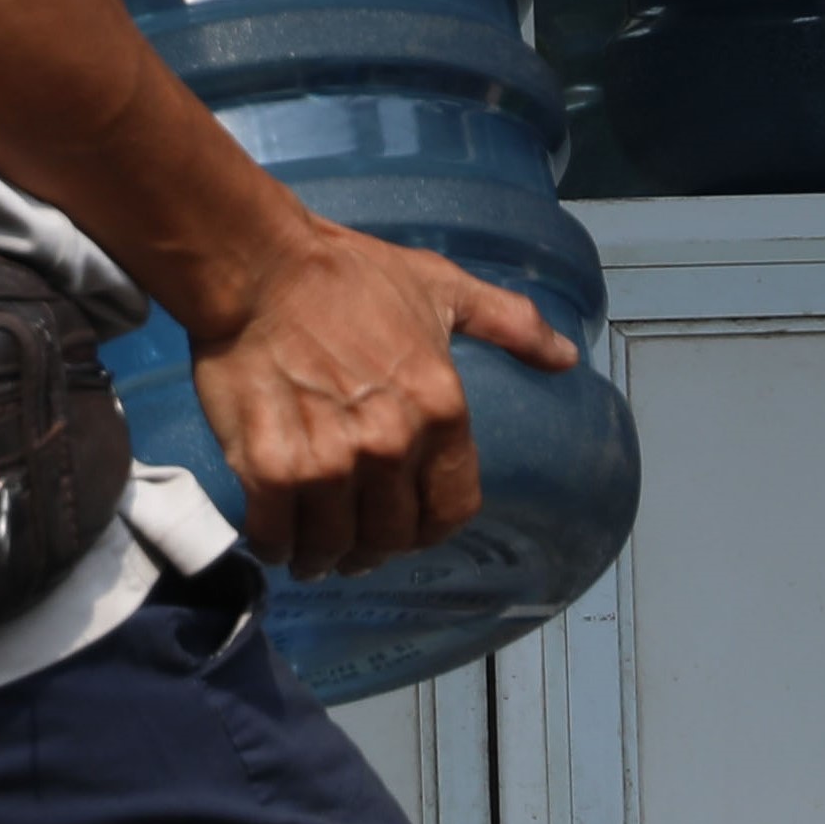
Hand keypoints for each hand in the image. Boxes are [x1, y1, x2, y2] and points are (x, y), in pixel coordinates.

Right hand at [184, 217, 577, 579]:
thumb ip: (511, 326)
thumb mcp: (443, 288)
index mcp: (440, 409)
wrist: (259, 266)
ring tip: (307, 553)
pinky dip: (274, 542)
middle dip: (370, 551)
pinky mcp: (271, 465)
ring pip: (332, 544)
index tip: (404, 529)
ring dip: (319, 557)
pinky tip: (272, 537)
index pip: (450, 510)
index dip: (426, 529)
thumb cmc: (345, 274)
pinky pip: (277, 531)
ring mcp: (330, 459)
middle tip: (348, 548)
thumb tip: (565, 356)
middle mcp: (391, 443)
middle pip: (389, 537)